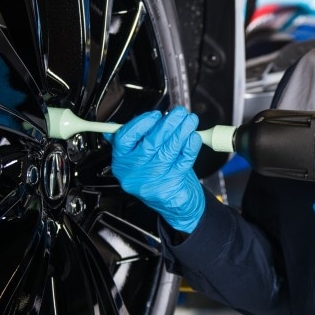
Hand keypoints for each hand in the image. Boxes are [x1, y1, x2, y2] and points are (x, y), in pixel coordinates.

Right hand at [106, 106, 204, 232]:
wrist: (169, 200)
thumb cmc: (154, 172)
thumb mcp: (137, 157)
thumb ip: (133, 138)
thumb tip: (127, 121)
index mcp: (121, 161)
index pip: (125, 139)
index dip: (141, 123)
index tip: (156, 115)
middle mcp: (134, 172)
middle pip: (150, 143)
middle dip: (168, 124)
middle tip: (179, 113)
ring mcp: (152, 180)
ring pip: (169, 150)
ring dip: (182, 131)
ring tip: (190, 121)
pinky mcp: (170, 186)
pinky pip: (183, 161)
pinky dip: (190, 147)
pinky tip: (193, 137)